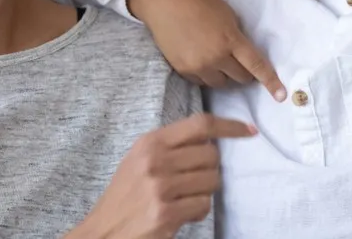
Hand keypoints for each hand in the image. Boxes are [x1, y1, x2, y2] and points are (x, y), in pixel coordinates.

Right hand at [71, 114, 256, 238]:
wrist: (102, 231)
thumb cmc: (126, 195)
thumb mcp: (141, 159)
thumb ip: (171, 145)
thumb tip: (213, 138)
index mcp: (150, 142)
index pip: (200, 124)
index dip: (229, 126)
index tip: (249, 131)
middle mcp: (155, 160)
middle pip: (211, 154)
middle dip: (211, 169)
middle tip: (195, 181)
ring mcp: (161, 187)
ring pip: (212, 181)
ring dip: (205, 192)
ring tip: (185, 198)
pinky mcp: (166, 213)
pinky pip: (203, 205)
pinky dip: (198, 211)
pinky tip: (181, 213)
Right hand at [126, 0, 286, 101]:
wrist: (164, 2)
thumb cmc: (199, 1)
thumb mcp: (227, 14)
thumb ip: (237, 36)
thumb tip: (244, 55)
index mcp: (230, 39)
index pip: (256, 65)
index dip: (270, 82)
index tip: (281, 96)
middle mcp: (215, 57)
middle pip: (240, 78)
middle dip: (244, 73)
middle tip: (240, 62)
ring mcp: (197, 66)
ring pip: (221, 84)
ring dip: (226, 76)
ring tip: (219, 59)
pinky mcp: (182, 70)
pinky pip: (202, 82)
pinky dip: (208, 75)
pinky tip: (203, 60)